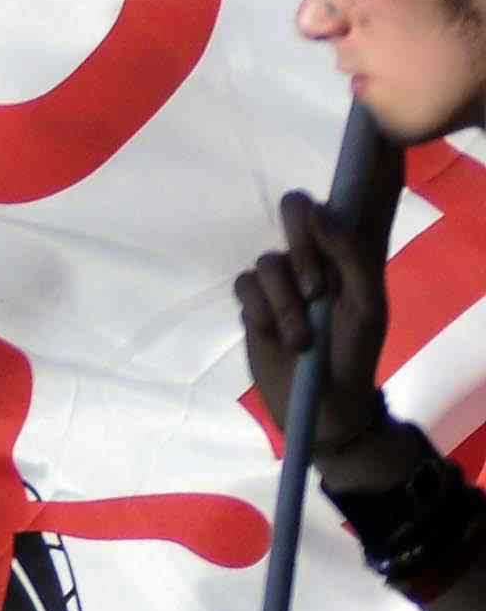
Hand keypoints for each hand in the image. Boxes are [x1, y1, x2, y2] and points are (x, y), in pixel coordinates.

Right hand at [239, 189, 406, 479]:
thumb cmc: (354, 353)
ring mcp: (280, 281)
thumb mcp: (367, 306)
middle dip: (300, 254)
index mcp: (345, 255)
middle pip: (291, 214)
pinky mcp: (252, 303)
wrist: (324, 405)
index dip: (319, 211)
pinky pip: (244, 285)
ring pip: (267, 263)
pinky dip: (260, 310)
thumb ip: (350, 255)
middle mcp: (311, 259)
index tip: (320, 235)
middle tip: (315, 289)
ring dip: (285, 304)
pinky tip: (274, 334)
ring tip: (301, 339)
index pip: (328, 205)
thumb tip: (317, 209)